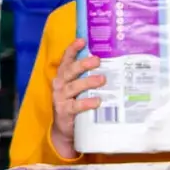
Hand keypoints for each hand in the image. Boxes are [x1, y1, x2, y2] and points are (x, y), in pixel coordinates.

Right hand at [48, 39, 103, 158]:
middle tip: (97, 60)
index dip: (72, 49)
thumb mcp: (79, 88)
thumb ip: (87, 77)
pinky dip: (86, 103)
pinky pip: (75, 106)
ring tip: (102, 79)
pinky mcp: (64, 112)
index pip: (66, 60)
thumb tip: (109, 64)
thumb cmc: (75, 103)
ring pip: (73, 87)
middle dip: (82, 64)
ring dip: (87, 82)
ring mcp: (60, 98)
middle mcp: (60, 85)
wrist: (64, 129)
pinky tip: (97, 101)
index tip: (82, 40)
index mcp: (63, 76)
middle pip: (70, 71)